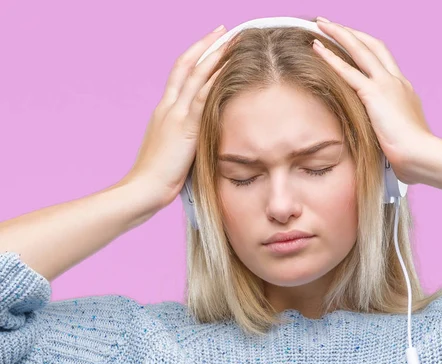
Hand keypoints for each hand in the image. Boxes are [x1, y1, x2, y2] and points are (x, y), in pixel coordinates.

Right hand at [122, 26, 229, 209]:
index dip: (194, 60)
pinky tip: (230, 68)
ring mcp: (174, 115)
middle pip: (186, 66)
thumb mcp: (172, 154)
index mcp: (162, 113)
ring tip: (233, 40)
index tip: (210, 47)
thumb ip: (184, 142)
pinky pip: (202, 96)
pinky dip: (216, 80)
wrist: (143, 189)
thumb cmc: (157, 180)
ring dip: (215, 56)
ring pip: (195, 75)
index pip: (179, 77)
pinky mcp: (184, 127)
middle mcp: (167, 107)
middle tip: (224, 31)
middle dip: (205, 46)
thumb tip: (199, 143)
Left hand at [312, 18, 435, 184]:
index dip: (366, 49)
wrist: (421, 155)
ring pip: (361, 49)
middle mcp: (397, 81)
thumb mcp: (399, 136)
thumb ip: (387, 129)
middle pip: (374, 46)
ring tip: (321, 24)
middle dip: (352, 33)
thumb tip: (379, 140)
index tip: (352, 43)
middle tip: (333, 24)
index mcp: (404, 90)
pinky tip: (317, 48)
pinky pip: (349, 71)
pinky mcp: (374, 94)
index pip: (383, 62)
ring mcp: (387, 85)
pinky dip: (331, 57)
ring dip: (340, 34)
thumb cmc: (412, 154)